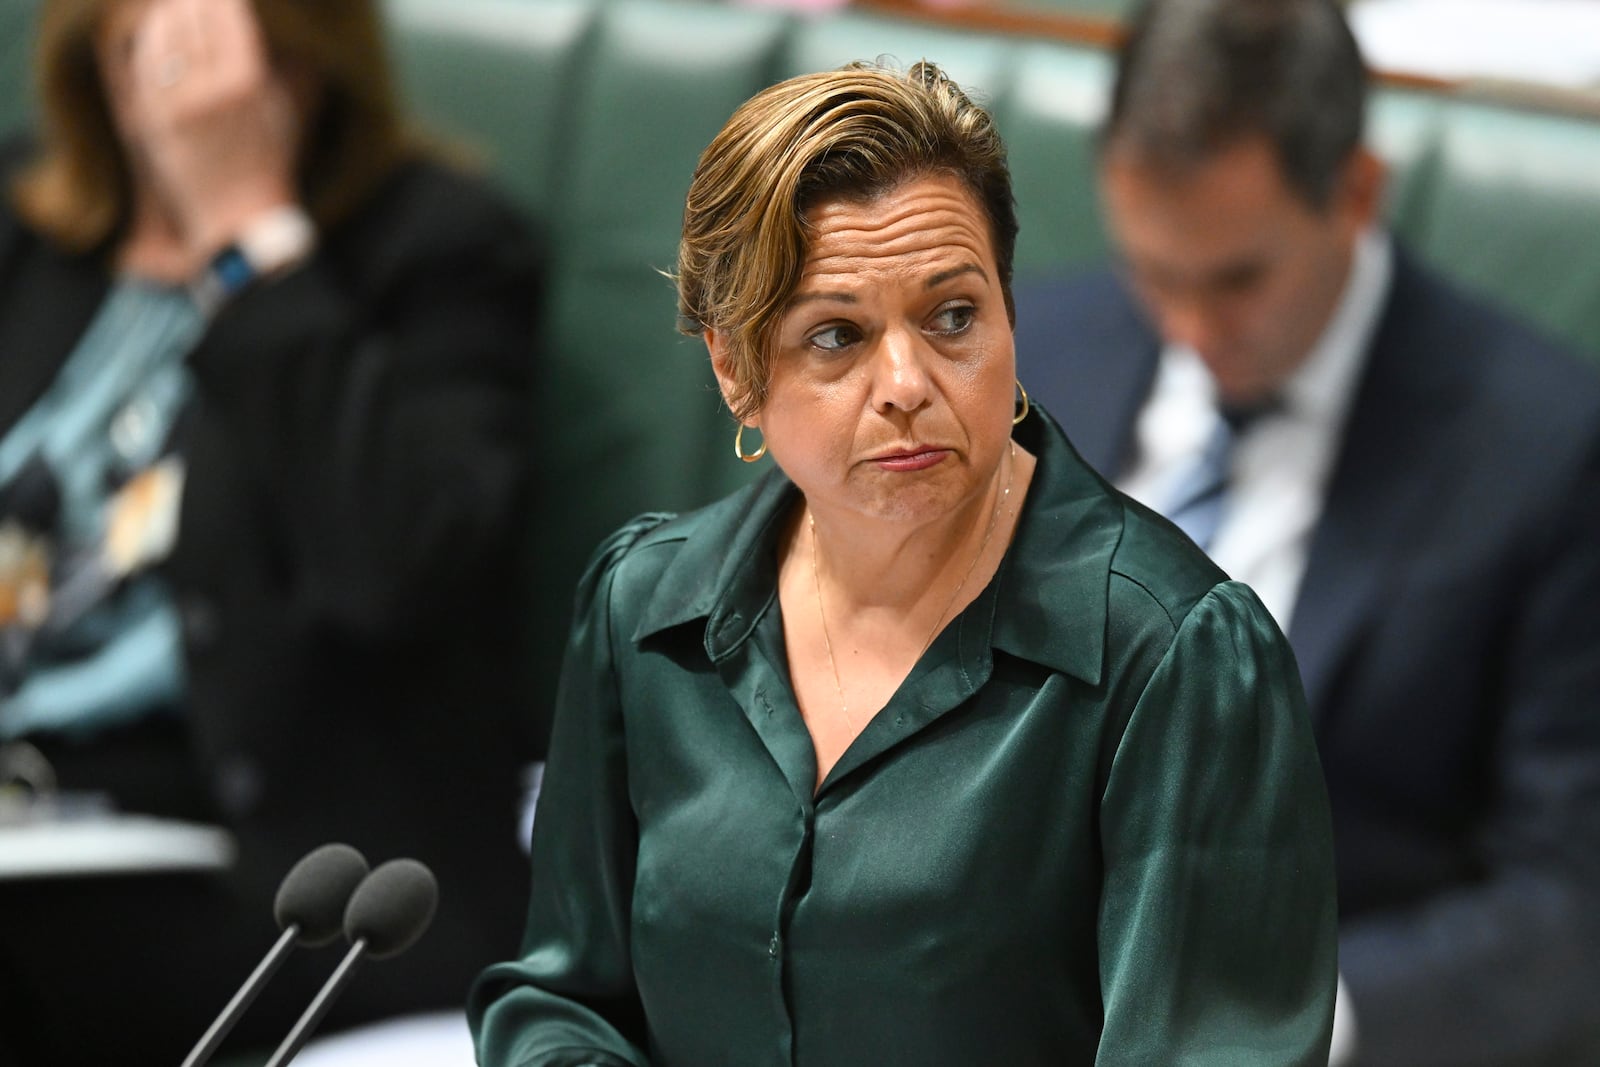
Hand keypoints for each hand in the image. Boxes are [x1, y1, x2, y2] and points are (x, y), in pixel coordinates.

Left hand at [105, 0, 302, 257]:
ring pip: (161, 37)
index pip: (228, 15)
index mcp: (248, 83)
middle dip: (192, 1)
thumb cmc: (269, 162)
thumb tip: (268, 29)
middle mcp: (209, 90)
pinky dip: (147, 44)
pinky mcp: (151, 120)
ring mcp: (175, 105)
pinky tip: (153, 36)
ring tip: (171, 7)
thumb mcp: (285, 111)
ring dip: (165, 15)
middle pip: (191, 19)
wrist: (238, 219)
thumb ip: (277, 65)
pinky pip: (143, 67)